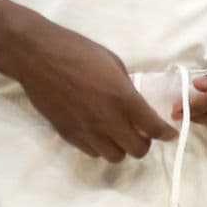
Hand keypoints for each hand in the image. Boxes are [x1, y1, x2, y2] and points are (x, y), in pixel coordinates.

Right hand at [2, 20, 176, 161]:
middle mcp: (107, 120)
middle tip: (141, 131)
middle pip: (137, 150)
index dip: (166, 134)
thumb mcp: (112, 62)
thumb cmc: (76, 50)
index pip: (154, 128)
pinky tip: (96, 130)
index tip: (170, 134)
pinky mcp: (68, 134)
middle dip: (144, 142)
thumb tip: (134, 106)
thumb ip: (126, 88)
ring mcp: (86, 130)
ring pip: (114, 157)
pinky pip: (92, 152)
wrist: (36, 55)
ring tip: (117, 132)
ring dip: (121, 146)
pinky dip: (100, 146)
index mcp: (123, 98)